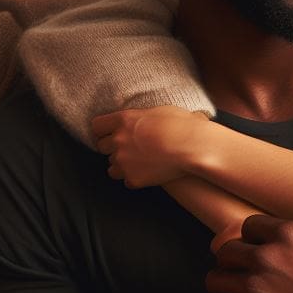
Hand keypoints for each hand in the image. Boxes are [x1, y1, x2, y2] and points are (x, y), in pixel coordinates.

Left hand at [91, 107, 205, 187]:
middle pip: (102, 147)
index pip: (97, 126)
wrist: (194, 148)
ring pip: (111, 167)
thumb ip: (143, 118)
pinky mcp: (133, 178)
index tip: (111, 134)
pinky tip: (149, 174)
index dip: (104, 131)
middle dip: (114, 148)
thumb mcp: (161, 111)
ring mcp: (124, 161)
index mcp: (123, 120)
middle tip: (131, 149)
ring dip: (123, 166)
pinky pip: (126, 181)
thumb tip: (144, 120)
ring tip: (141, 163)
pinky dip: (136, 179)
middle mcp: (118, 140)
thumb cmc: (184, 126)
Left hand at [206, 215, 292, 292]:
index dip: (252, 242)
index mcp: (290, 233)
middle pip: (226, 252)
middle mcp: (267, 257)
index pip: (248, 228)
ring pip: (215, 280)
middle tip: (244, 278)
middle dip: (234, 264)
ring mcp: (255, 289)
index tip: (257, 255)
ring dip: (224, 288)